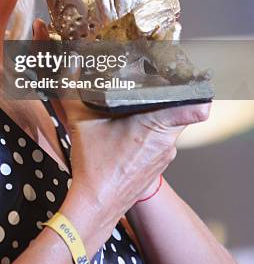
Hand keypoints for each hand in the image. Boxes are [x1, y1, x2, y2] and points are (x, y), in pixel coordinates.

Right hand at [32, 18, 210, 213]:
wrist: (97, 205)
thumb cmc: (94, 165)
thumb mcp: (79, 120)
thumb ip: (71, 84)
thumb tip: (67, 58)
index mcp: (154, 124)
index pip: (196, 106)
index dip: (196, 89)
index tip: (186, 77)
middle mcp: (167, 140)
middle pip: (181, 108)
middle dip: (167, 93)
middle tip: (148, 82)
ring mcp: (166, 155)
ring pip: (171, 124)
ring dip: (156, 112)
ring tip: (134, 102)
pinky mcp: (159, 164)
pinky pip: (162, 138)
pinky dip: (150, 129)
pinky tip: (130, 127)